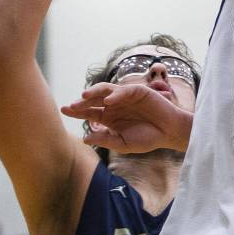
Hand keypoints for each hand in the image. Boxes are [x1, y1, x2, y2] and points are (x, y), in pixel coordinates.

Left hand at [61, 83, 192, 153]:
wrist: (169, 132)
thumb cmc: (148, 138)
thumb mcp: (124, 144)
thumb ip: (106, 139)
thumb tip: (85, 138)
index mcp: (109, 118)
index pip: (89, 112)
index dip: (77, 111)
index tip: (64, 110)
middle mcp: (114, 106)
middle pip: (93, 100)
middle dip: (82, 102)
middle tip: (71, 106)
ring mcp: (125, 97)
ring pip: (105, 91)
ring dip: (94, 92)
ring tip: (84, 96)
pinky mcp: (137, 91)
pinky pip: (123, 91)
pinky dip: (115, 95)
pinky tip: (108, 102)